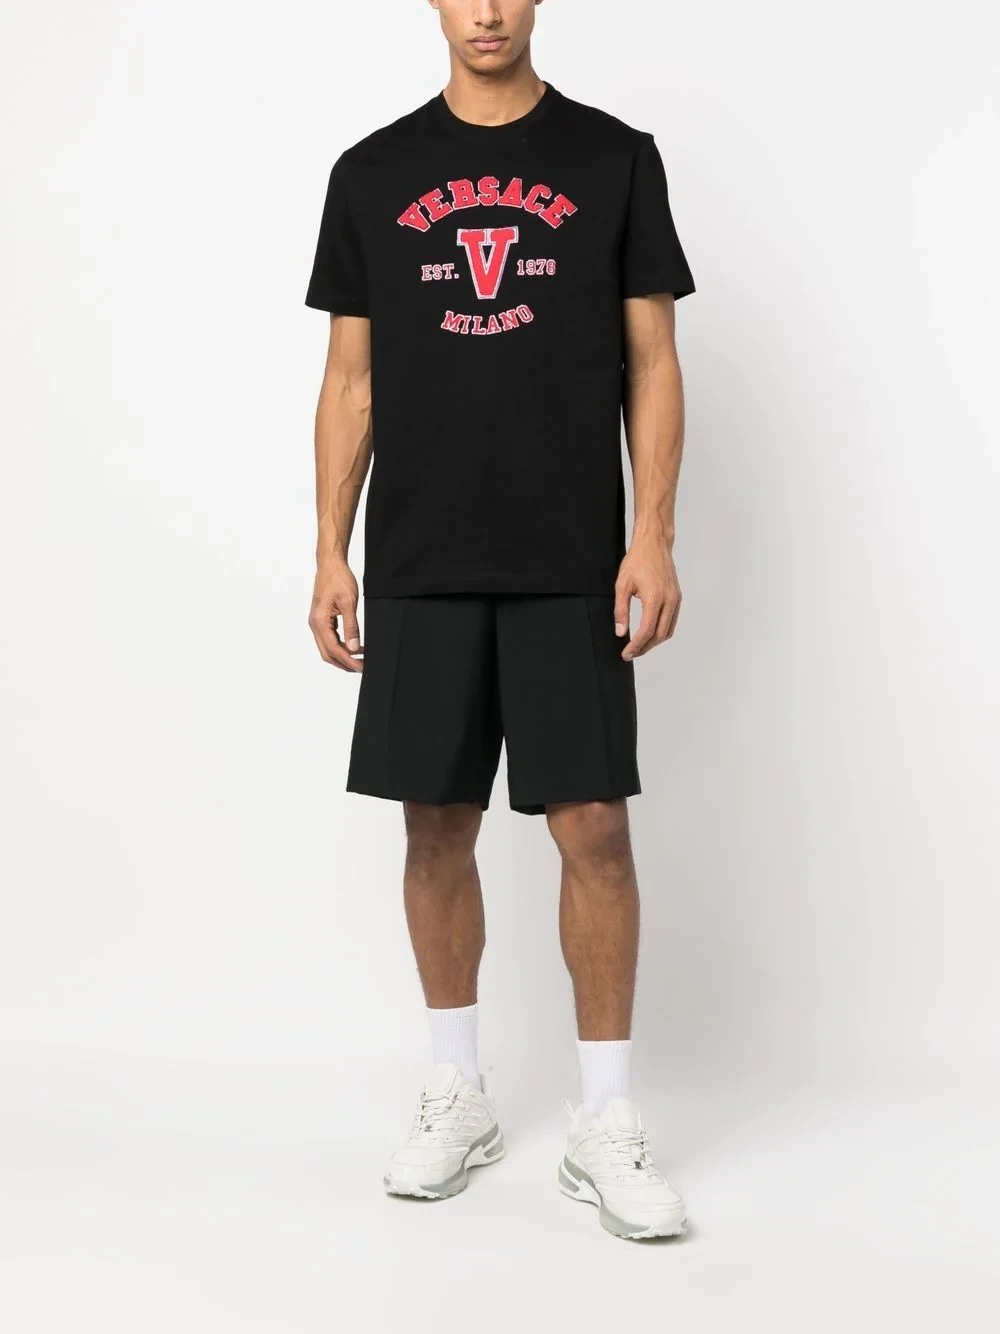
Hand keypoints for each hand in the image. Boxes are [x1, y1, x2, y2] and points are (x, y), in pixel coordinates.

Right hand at [309, 561, 362, 671]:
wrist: (330, 564)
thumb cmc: (338, 579)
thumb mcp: (349, 603)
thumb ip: (352, 627)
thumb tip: (355, 648)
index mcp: (319, 621)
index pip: (334, 649)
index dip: (349, 661)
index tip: (362, 666)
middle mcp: (315, 624)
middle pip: (328, 654)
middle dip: (345, 663)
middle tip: (363, 667)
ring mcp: (317, 623)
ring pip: (328, 648)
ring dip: (343, 656)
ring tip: (361, 660)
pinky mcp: (322, 620)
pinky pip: (330, 639)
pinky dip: (342, 647)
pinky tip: (355, 647)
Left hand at [614, 542, 681, 660]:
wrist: (654, 544)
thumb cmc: (637, 561)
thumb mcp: (622, 585)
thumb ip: (621, 611)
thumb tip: (621, 632)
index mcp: (654, 598)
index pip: (646, 631)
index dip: (635, 646)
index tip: (626, 653)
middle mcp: (669, 601)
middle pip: (659, 635)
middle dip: (644, 648)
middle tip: (630, 654)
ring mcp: (676, 599)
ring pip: (668, 631)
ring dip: (654, 642)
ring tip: (639, 647)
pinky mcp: (677, 597)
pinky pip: (672, 622)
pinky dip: (662, 632)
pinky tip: (650, 634)